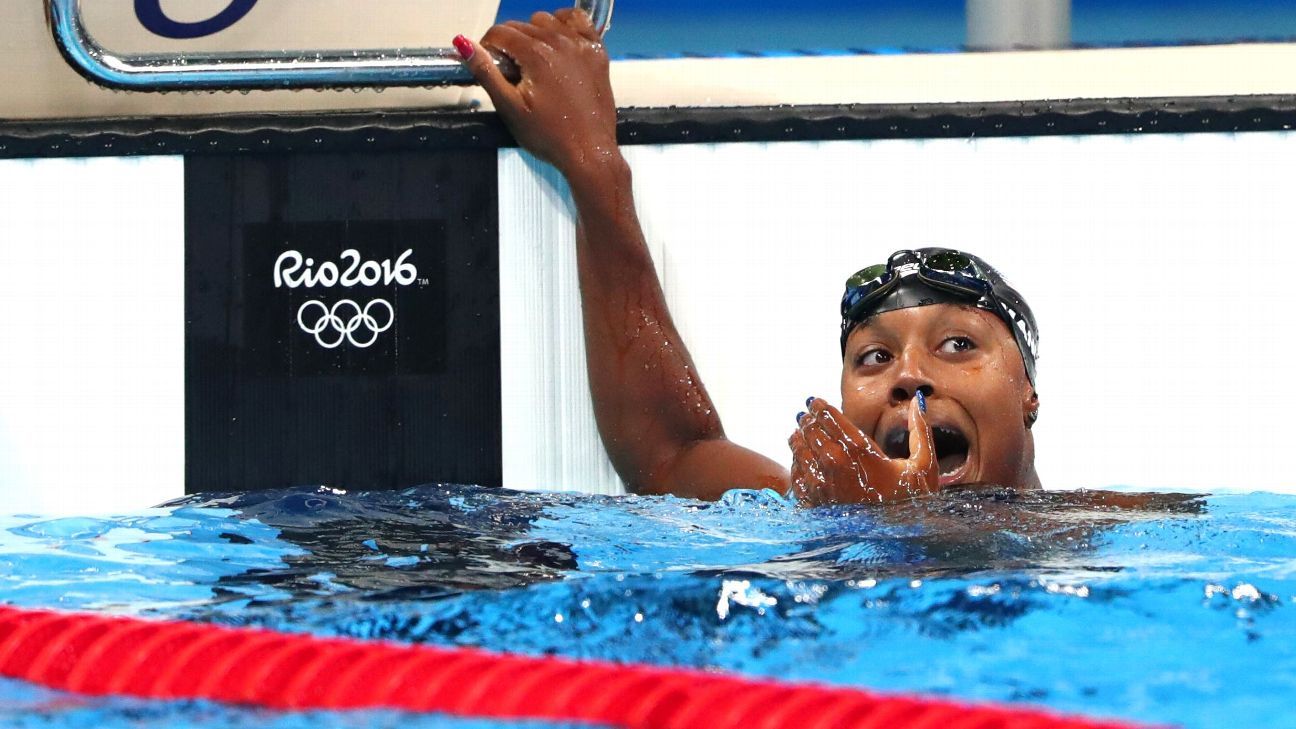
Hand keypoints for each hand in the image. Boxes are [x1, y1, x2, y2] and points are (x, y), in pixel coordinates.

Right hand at [457, 10, 618, 176]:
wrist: (589, 152)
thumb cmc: (551, 137)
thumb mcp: (510, 107)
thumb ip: (486, 72)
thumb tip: (464, 45)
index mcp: (536, 54)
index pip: (500, 32)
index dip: (487, 46)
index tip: (489, 62)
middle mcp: (560, 42)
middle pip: (522, 25)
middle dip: (509, 44)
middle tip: (512, 71)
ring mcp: (581, 45)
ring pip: (547, 19)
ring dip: (534, 33)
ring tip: (534, 62)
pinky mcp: (597, 52)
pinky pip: (578, 21)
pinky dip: (565, 24)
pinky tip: (558, 41)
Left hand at [788, 397, 938, 505]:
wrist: (900, 543)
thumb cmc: (913, 501)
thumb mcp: (924, 465)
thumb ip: (920, 430)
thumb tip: (918, 400)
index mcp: (861, 452)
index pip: (831, 419)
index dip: (820, 407)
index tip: (814, 402)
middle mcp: (837, 466)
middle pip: (812, 433)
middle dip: (807, 421)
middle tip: (805, 415)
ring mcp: (824, 486)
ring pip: (801, 454)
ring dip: (797, 440)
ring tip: (796, 433)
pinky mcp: (818, 504)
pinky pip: (798, 478)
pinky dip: (796, 465)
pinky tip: (798, 461)